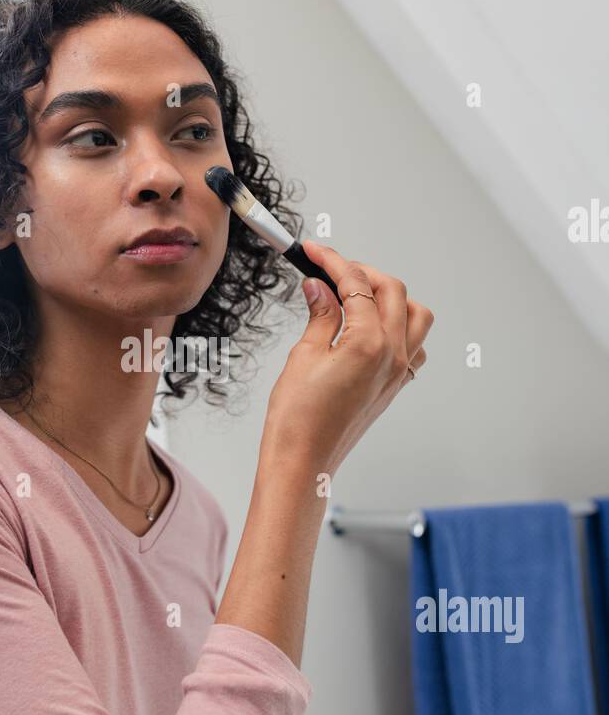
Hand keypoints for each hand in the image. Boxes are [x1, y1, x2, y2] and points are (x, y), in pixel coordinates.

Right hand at [262, 242, 433, 477]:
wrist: (304, 462)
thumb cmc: (298, 419)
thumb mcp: (303, 355)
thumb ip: (320, 315)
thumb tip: (319, 287)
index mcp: (369, 342)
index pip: (355, 284)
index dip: (332, 261)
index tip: (314, 252)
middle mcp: (393, 354)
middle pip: (392, 291)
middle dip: (362, 272)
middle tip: (330, 269)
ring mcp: (398, 371)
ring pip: (415, 315)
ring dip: (390, 297)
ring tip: (357, 294)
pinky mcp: (395, 386)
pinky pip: (414, 345)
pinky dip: (399, 327)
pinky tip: (371, 328)